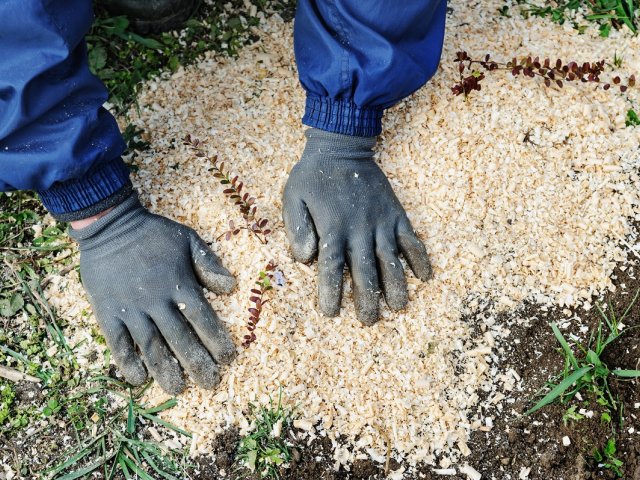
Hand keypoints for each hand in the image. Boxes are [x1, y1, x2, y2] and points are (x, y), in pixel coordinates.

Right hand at [70, 193, 235, 393]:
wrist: (111, 226)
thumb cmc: (153, 233)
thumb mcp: (188, 240)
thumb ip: (209, 264)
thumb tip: (231, 288)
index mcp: (180, 285)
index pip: (204, 320)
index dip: (217, 341)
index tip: (228, 359)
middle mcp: (157, 301)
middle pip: (181, 339)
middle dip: (197, 364)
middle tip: (210, 383)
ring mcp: (131, 309)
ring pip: (151, 346)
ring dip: (166, 370)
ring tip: (178, 390)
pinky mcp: (108, 312)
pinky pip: (118, 343)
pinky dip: (127, 362)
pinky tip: (139, 379)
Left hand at [282, 128, 431, 324]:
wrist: (341, 147)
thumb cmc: (312, 176)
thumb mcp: (293, 197)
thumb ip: (297, 228)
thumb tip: (304, 259)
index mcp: (332, 229)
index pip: (331, 268)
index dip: (331, 293)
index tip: (331, 314)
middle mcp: (359, 230)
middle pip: (365, 272)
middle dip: (367, 299)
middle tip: (369, 322)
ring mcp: (381, 222)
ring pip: (391, 260)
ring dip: (396, 286)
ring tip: (400, 307)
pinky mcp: (395, 214)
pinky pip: (411, 239)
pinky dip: (420, 257)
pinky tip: (426, 277)